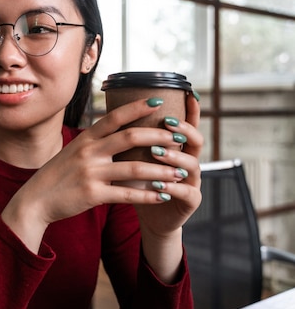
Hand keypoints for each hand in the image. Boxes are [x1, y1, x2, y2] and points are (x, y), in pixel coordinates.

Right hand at [2, 95, 201, 251]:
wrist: (35, 200)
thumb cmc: (58, 175)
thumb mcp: (73, 151)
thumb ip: (95, 141)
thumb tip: (119, 129)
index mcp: (85, 139)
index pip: (115, 117)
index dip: (137, 107)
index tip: (158, 100)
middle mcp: (88, 153)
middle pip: (130, 138)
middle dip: (159, 137)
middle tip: (180, 138)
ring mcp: (91, 174)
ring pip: (135, 169)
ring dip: (161, 170)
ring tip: (180, 172)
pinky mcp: (93, 195)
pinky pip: (127, 195)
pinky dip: (149, 195)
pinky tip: (164, 195)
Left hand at [132, 92, 202, 236]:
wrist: (149, 216)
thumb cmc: (139, 184)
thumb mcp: (134, 158)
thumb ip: (132, 140)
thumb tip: (113, 111)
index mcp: (177, 149)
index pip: (187, 125)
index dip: (190, 110)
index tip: (187, 93)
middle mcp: (189, 162)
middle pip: (196, 140)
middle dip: (183, 130)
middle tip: (167, 123)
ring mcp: (192, 181)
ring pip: (193, 165)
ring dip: (175, 157)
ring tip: (158, 152)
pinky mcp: (190, 202)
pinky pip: (186, 192)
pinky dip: (173, 187)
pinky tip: (161, 183)